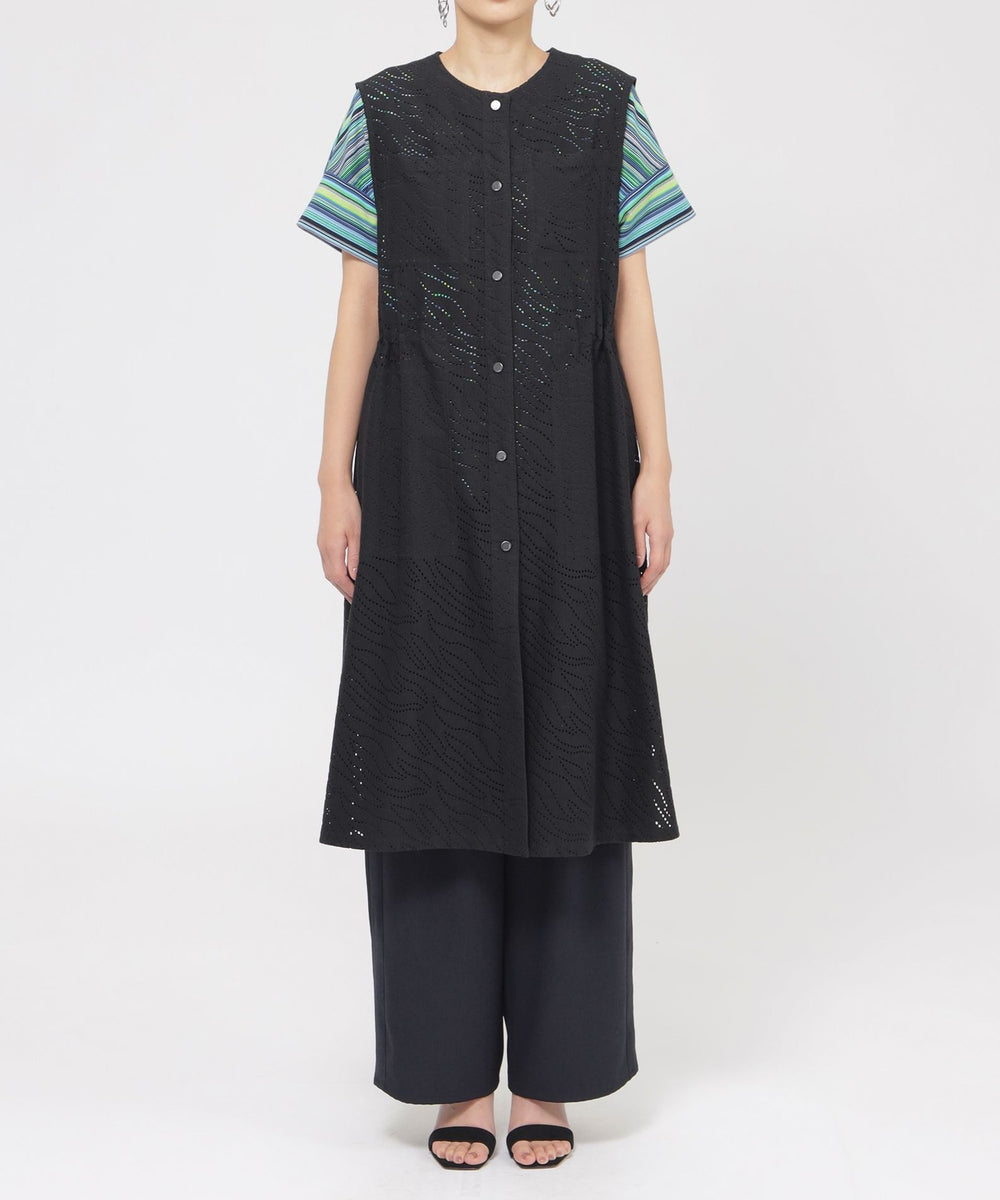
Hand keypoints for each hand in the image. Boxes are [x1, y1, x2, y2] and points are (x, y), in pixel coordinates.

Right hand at [318, 482, 361, 602]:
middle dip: (344, 590)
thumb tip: (356, 576)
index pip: (339, 578)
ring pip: (329, 570)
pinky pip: (328, 562)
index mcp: (332, 549)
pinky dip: (336, 571)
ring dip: (339, 582)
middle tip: (357, 600)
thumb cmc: (347, 506)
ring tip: (352, 589)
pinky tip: (344, 572)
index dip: (349, 591)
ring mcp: (322, 544)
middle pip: (332, 577)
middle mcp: (324, 548)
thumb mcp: (357, 533)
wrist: (333, 489)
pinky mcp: (323, 539)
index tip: (359, 599)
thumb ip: (356, 557)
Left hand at [631, 465, 672, 595]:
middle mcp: (668, 537)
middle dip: (652, 581)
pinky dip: (658, 563)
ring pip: (665, 560)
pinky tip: (650, 565)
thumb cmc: (644, 495)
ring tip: (645, 583)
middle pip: (663, 567)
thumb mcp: (635, 521)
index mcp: (661, 536)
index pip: (656, 566)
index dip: (647, 580)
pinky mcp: (666, 528)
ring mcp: (668, 532)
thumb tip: (636, 564)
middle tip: (641, 593)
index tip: (638, 590)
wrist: (656, 477)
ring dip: (656, 573)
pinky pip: (664, 551)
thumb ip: (636, 544)